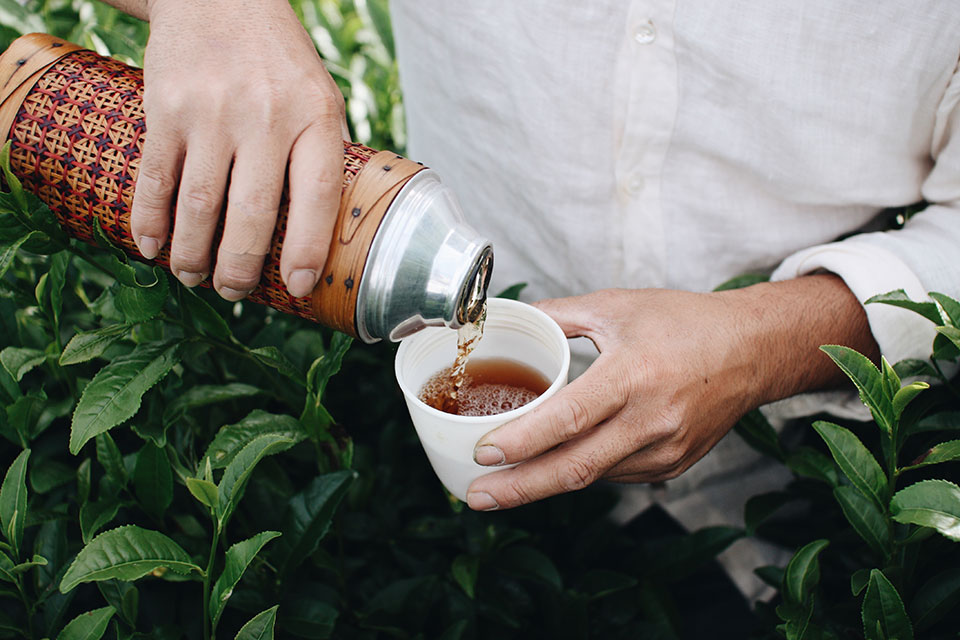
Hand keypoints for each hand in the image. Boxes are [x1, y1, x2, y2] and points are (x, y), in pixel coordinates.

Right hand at [129, 0, 347, 299]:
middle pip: (253, 212)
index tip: (300, 286)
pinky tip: (150, 246)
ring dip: (192, 253)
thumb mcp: (319, 97)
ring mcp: (212, 111)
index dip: (310, 249)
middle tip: (233, 291)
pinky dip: (149, 219)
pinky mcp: (165, 107)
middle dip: (240, 265)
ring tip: (193, 277)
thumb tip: (318, 238)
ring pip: (200, 204)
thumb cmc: (278, 61)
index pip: (318, 196)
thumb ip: (320, 157)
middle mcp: (265, 115)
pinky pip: (155, 177)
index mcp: (315, 116)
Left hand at [465, 277, 877, 510]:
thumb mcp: (616, 306)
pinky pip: (613, 474)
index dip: (523, 442)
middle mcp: (652, 420)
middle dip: (520, 488)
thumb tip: (506, 316)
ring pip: (592, 476)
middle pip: (575, 467)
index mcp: (634, 374)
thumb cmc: (684, 322)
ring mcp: (665, 450)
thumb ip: (558, 315)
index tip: (483, 453)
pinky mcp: (672, 466)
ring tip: (502, 482)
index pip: (569, 419)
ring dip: (545, 481)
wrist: (753, 350)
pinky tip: (555, 463)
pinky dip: (580, 469)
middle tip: (476, 496)